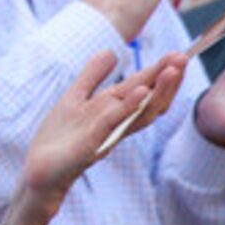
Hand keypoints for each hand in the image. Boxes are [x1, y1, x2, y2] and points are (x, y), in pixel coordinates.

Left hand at [21, 47, 183, 190]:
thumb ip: (92, 76)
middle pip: (150, 101)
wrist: (40, 173)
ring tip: (172, 70)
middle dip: (168, 80)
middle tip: (184, 57)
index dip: (160, 72)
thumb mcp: (75, 99)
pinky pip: (113, 123)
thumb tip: (111, 51)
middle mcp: (116, 124)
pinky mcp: (90, 146)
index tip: (179, 53)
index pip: (144, 89)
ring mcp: (107, 135)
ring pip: (141, 113)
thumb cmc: (59, 140)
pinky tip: (140, 92)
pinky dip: (128, 107)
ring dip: (158, 92)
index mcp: (113, 112)